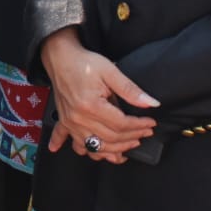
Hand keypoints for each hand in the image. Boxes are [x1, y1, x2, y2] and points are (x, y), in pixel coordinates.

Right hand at [40, 28, 157, 163]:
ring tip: (127, 148)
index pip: (121, 124)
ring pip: (94, 147)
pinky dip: (76, 149)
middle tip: (145, 134)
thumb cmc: (84, 62)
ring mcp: (70, 123)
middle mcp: (78, 118)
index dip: (139, 126)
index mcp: (91, 105)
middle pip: (110, 138)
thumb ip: (131, 90)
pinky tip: (81, 153)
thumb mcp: (111, 72)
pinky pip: (70, 141)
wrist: (60, 57)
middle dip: (132, 138)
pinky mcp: (65, 122)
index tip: (150, 123)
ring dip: (112, 151)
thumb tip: (151, 103)